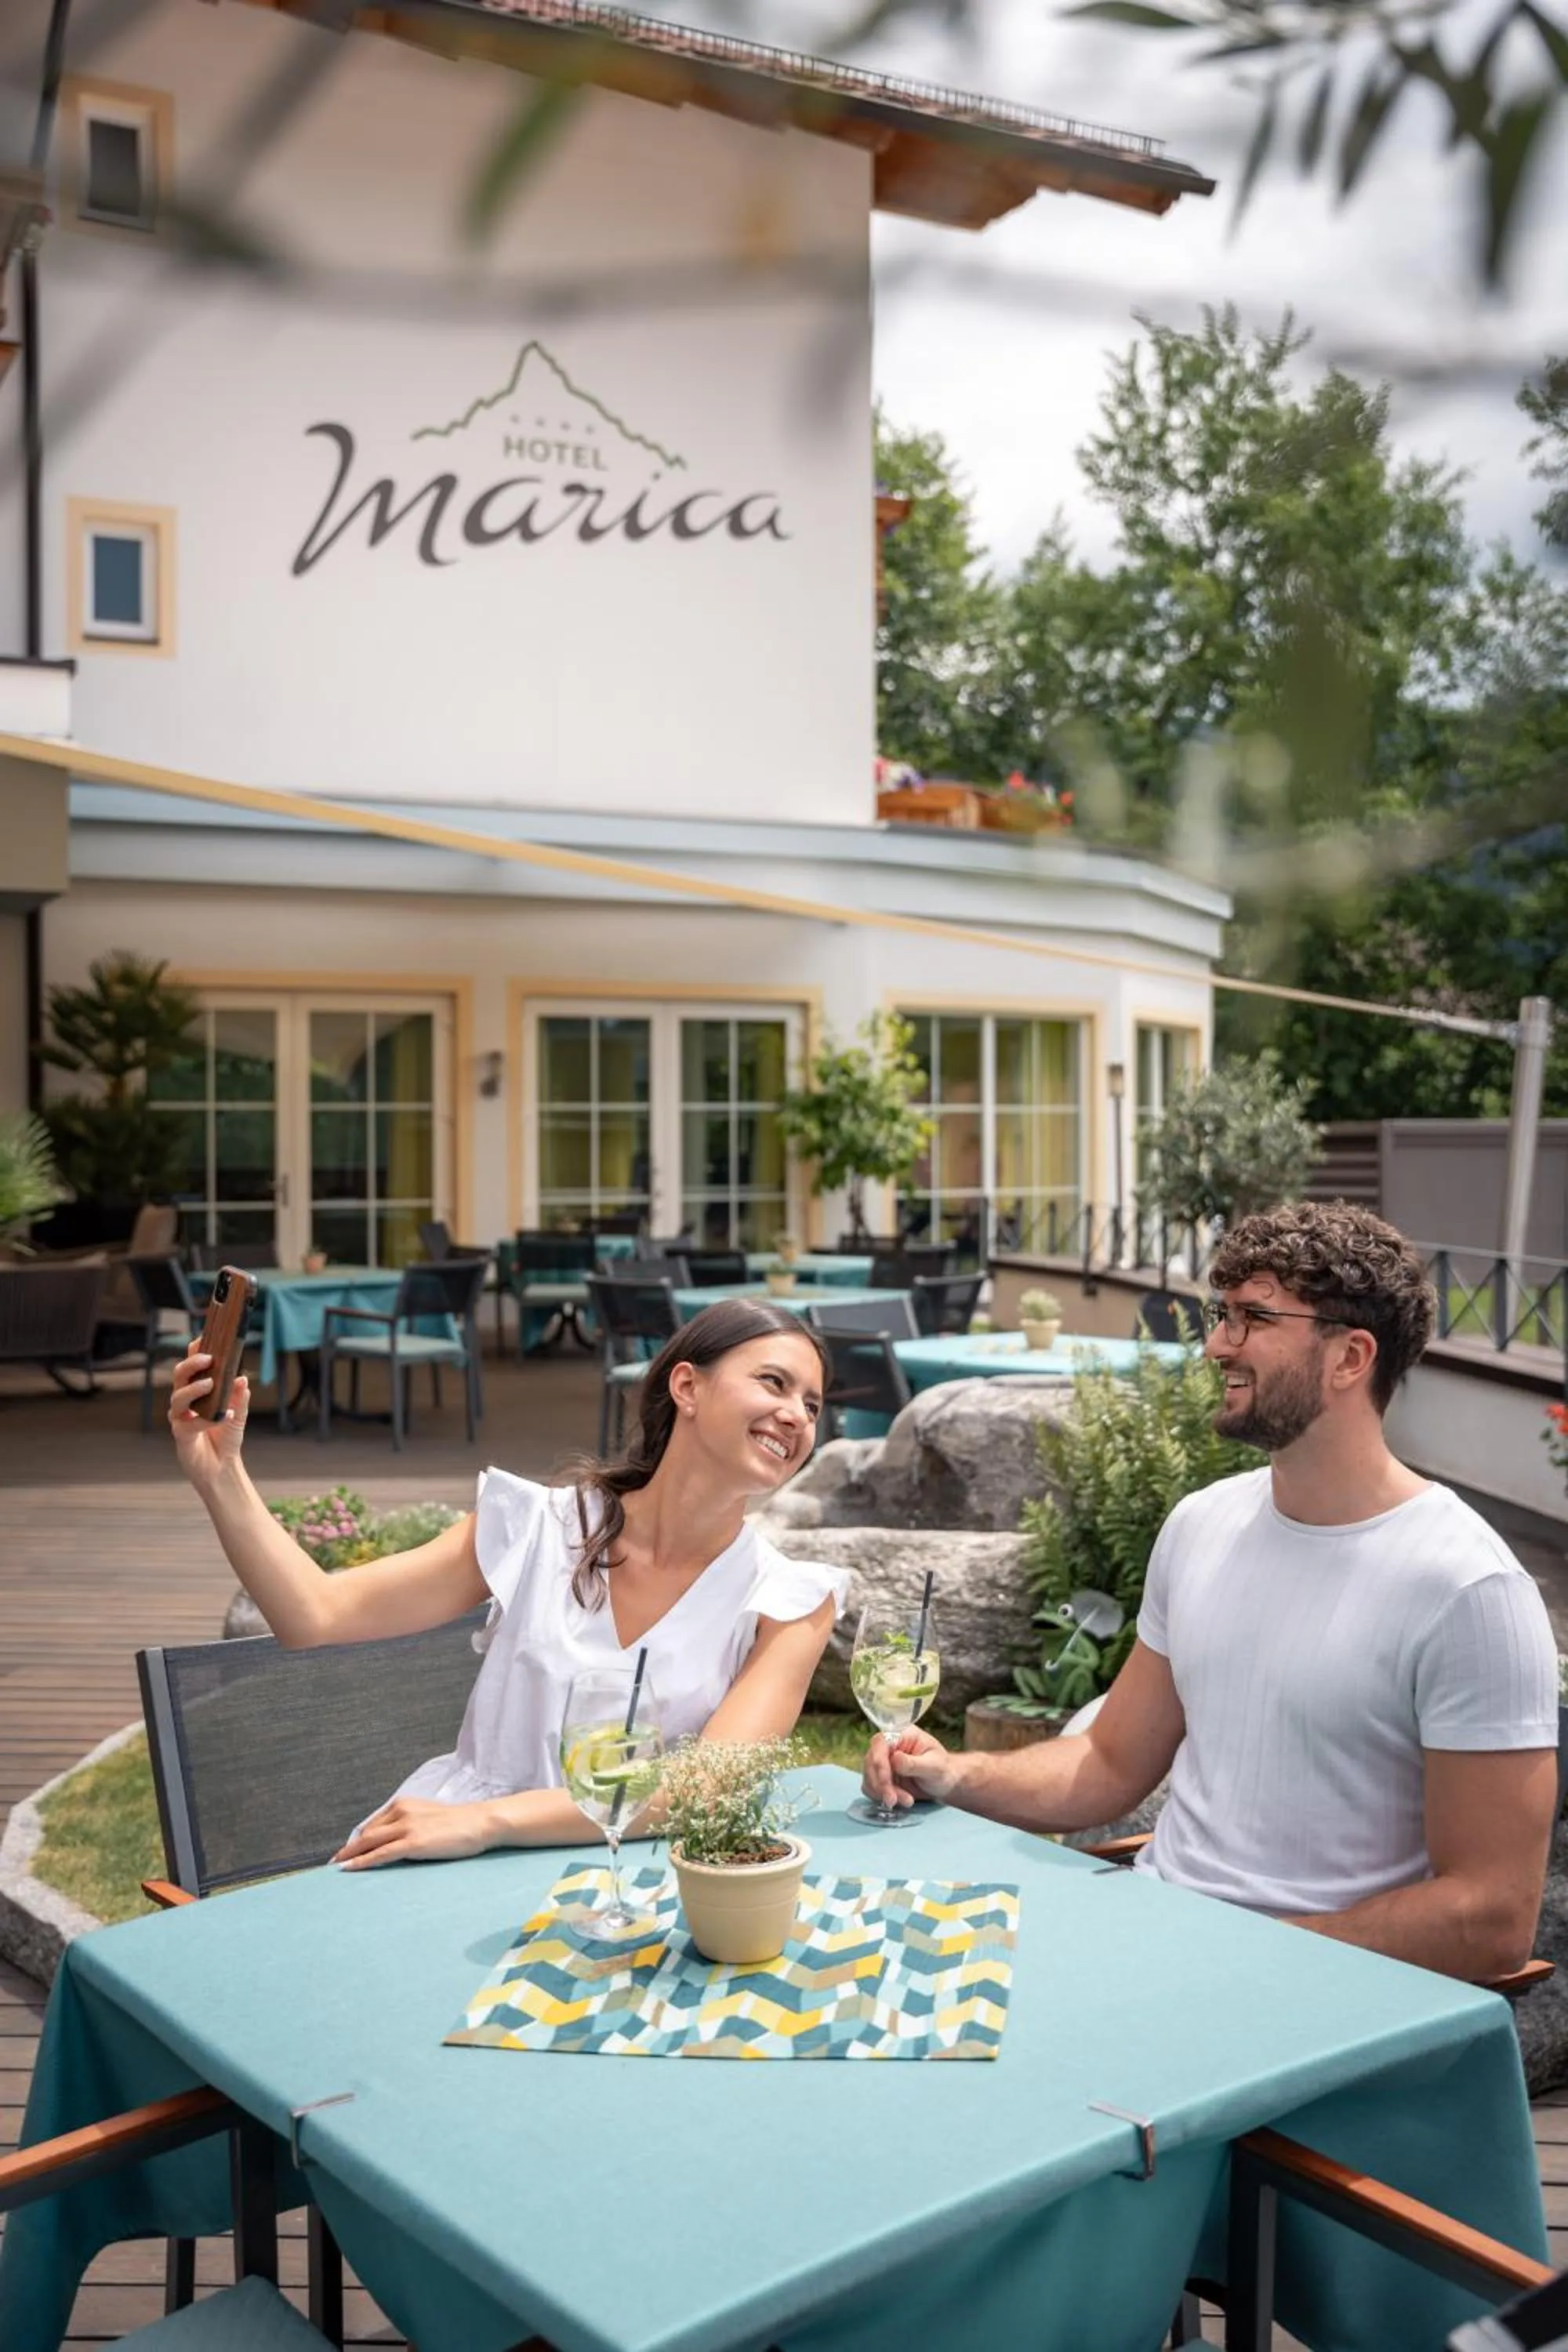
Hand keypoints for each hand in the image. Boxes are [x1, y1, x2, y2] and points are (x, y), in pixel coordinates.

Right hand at [168, 1350, 248, 1493]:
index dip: (195, 1350)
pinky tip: (223, 1416)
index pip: (193, 1366)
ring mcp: (180, 1417)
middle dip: (192, 1363)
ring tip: (211, 1384)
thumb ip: (240, 1397)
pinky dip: (206, 1419)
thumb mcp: (239, 1414)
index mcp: (197, 1391)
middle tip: (209, 1358)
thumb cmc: (226, 1438)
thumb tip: (242, 1378)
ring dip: (194, 1388)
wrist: (221, 1468)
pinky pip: (189, 1424)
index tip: (204, 1337)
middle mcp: (185, 1401)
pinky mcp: (181, 1435)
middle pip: (179, 1375)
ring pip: (177, 1396)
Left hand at [333, 1797, 494, 1870]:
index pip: (374, 1824)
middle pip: (367, 1833)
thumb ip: (410, 1824)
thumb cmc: (459, 1824)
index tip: (347, 1850)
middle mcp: (401, 1812)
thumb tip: (395, 1841)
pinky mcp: (413, 1842)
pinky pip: (381, 1853)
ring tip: (336, 1868)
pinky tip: (350, 1869)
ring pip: (369, 1842)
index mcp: (404, 1804)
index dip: (358, 1839)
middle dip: (349, 1848)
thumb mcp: (429, 1817)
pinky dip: (362, 1862)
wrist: (480, 1822)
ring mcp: (407, 1826)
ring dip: (349, 1856)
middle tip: (334, 1862)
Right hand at [860, 1725, 964, 1808]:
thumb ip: (914, 1763)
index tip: (885, 1781)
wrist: (944, 1783)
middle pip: (871, 1761)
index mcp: (902, 1734)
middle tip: (893, 1800)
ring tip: (907, 1801)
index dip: (879, 1761)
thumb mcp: (934, 1766)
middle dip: (881, 1784)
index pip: (881, 1742)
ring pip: (870, 1777)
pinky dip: (881, 1797)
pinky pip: (871, 1787)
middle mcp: (889, 1746)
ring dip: (883, 1792)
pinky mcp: (880, 1777)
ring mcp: (883, 1761)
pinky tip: (899, 1801)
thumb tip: (894, 1759)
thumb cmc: (942, 1769)